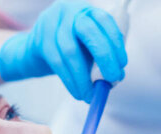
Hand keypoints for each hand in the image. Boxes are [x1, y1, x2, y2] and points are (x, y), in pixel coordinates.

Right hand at [0, 1, 126, 102]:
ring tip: (91, 96)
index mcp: (87, 10)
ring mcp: (51, 23)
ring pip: (70, 51)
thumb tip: (116, 78)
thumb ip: (103, 58)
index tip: (122, 64)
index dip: (115, 42)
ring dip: (83, 78)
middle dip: (103, 56)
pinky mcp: (40, 40)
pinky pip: (57, 63)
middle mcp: (69, 11)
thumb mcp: (89, 48)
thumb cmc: (72, 49)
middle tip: (112, 80)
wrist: (38, 49)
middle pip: (88, 31)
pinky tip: (77, 93)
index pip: (104, 20)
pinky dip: (70, 81)